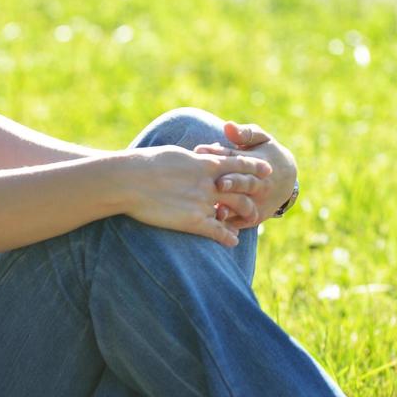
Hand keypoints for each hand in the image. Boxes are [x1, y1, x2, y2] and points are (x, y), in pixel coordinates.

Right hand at [123, 145, 272, 245]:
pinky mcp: (194, 221)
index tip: (267, 170)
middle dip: (255, 194)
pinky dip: (228, 237)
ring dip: (246, 216)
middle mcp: (210, 182)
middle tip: (259, 201)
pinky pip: (219, 231)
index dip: (255, 166)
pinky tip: (232, 241)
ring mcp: (204, 202)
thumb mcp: (174, 154)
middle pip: (244, 188)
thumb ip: (192, 159)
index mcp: (205, 163)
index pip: (239, 163)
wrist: (130, 180)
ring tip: (250, 222)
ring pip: (237, 210)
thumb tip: (197, 157)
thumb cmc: (146, 163)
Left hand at [202, 122, 298, 227]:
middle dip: (232, 182)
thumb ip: (244, 134)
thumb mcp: (260, 139)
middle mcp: (259, 183)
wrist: (286, 179)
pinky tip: (216, 224)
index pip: (236, 157)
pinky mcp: (254, 216)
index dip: (218, 153)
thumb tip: (227, 126)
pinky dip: (230, 223)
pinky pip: (241, 221)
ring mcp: (258, 201)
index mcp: (257, 161)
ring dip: (230, 206)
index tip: (200, 150)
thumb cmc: (264, 153)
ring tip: (216, 209)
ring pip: (243, 204)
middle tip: (218, 182)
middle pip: (244, 182)